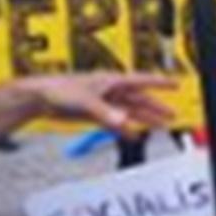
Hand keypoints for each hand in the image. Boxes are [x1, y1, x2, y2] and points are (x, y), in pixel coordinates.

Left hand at [18, 72, 175, 133]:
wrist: (40, 97)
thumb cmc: (59, 90)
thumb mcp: (85, 101)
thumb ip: (106, 113)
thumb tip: (124, 121)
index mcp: (111, 81)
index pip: (142, 80)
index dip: (160, 83)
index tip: (176, 84)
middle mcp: (110, 90)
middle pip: (139, 99)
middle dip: (156, 107)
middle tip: (172, 115)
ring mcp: (103, 102)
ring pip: (129, 111)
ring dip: (144, 119)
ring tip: (159, 126)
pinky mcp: (93, 113)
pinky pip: (115, 122)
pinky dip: (125, 129)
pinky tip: (132, 135)